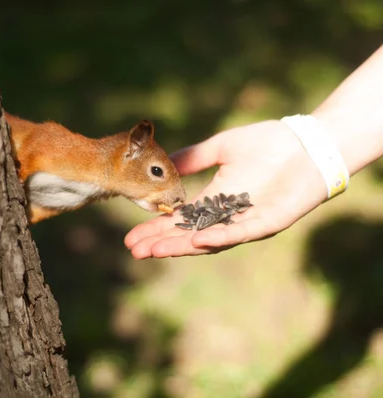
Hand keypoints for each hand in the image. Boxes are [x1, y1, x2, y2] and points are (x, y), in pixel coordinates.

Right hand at [124, 120, 328, 257]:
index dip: (156, 228)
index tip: (132, 237)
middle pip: (189, 234)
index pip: (180, 219)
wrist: (308, 143)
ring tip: (156, 251)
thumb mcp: (222, 147)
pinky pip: (242, 233)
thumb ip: (195, 157)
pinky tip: (198, 241)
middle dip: (162, 243)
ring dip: (184, 246)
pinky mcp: (269, 222)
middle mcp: (228, 216)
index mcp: (216, 199)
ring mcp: (248, 221)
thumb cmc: (269, 142)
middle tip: (135, 251)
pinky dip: (220, 238)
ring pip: (211, 240)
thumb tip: (164, 162)